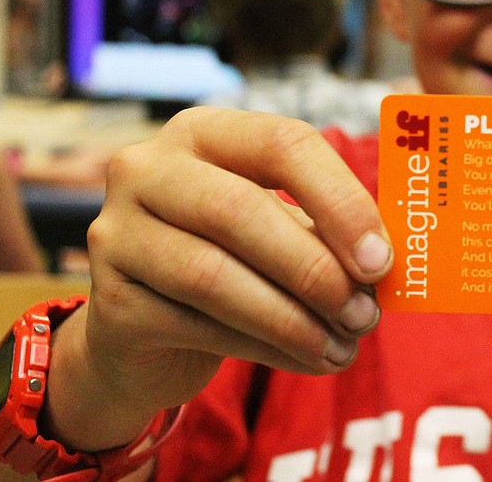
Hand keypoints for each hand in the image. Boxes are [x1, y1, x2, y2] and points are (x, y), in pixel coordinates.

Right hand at [76, 108, 391, 411]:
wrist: (145, 330)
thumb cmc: (232, 259)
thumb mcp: (277, 227)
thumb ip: (323, 230)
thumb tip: (381, 261)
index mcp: (203, 131)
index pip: (281, 144)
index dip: (340, 200)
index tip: (382, 258)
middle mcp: (147, 169)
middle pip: (240, 210)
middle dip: (315, 268)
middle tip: (366, 314)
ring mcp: (117, 234)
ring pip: (214, 276)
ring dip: (294, 319)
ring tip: (345, 346)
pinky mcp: (110, 303)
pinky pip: (198, 326)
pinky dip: (267, 348)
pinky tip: (309, 359)